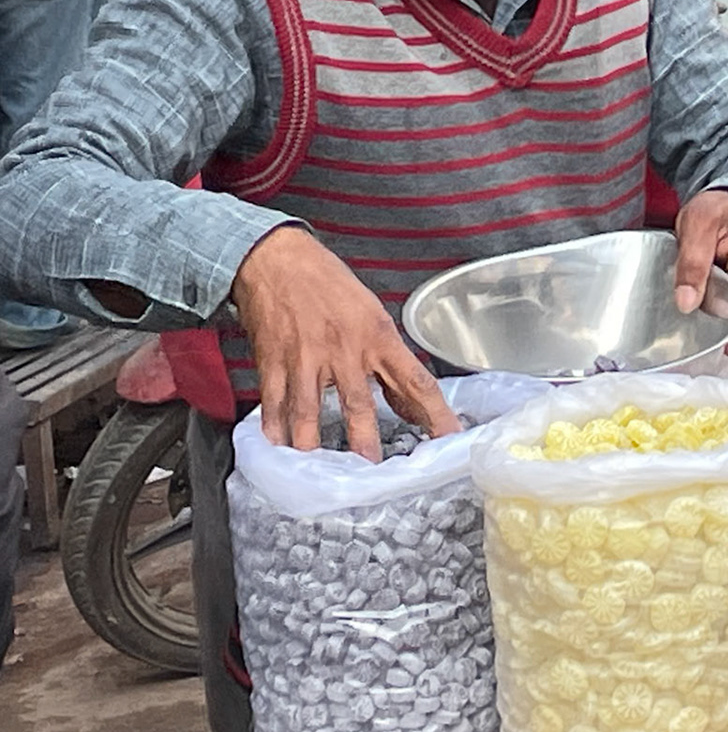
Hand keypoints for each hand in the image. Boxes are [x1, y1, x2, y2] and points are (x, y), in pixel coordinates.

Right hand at [230, 226, 458, 459]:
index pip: (415, 380)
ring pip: (311, 412)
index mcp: (377, 337)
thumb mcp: (370, 313)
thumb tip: (407, 401)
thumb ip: (387, 359)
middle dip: (367, 442)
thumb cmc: (328, 284)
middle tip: (373, 472)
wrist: (277, 259)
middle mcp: (345, 351)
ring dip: (315, 445)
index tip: (448, 438)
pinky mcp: (274, 361)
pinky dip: (276, 428)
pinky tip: (279, 447)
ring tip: (322, 472)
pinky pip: (275, 402)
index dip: (435, 413)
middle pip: (359, 406)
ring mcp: (306, 358)